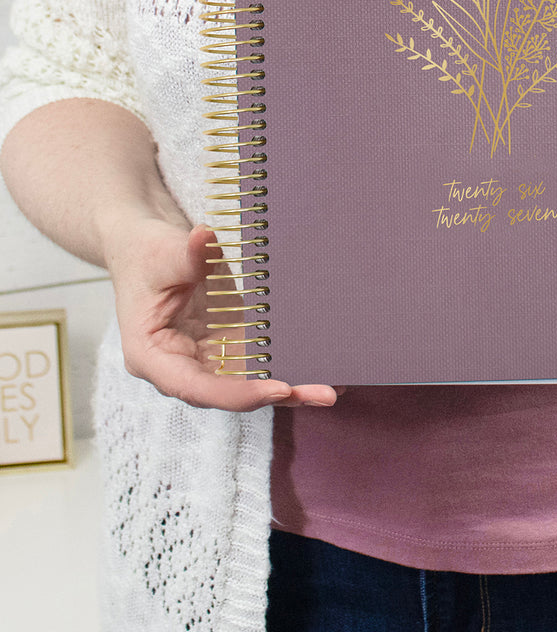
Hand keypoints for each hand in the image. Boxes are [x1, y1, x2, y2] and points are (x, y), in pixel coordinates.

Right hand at [105, 216, 340, 410]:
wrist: (148, 250)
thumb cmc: (147, 256)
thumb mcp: (162, 254)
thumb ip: (187, 254)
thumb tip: (204, 237)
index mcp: (152, 357)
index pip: (196, 387)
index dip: (238, 394)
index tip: (277, 389)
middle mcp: (182, 367)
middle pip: (231, 393)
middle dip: (278, 395)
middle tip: (324, 394)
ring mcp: (208, 359)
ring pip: (251, 383)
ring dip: (292, 387)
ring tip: (334, 388)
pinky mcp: (229, 345)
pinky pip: (260, 362)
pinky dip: (290, 364)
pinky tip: (325, 367)